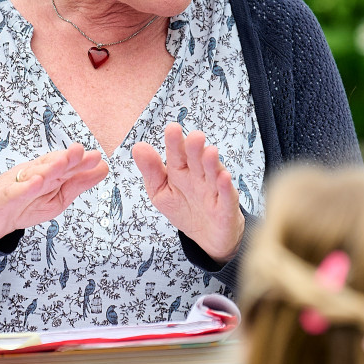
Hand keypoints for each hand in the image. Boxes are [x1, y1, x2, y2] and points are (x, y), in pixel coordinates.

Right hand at [0, 143, 108, 241]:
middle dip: (66, 158)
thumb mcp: (57, 198)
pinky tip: (36, 182)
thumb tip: (104, 167)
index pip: (66, 166)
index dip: (80, 162)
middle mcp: (34, 173)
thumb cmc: (25, 205)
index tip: (97, 158)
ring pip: (34, 174)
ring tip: (63, 162)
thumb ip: (78, 183)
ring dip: (48, 167)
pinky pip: (15, 191)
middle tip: (80, 151)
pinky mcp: (3, 197)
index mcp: (48, 174)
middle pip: (51, 165)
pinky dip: (25, 187)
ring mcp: (18, 183)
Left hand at [132, 124, 244, 262]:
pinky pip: (226, 196)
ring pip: (212, 174)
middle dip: (195, 149)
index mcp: (180, 171)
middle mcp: (198, 176)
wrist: (208, 235)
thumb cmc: (183, 208)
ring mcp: (213, 190)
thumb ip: (151, 171)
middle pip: (196, 161)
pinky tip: (223, 177)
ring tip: (209, 152)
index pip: (176, 155)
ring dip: (211, 163)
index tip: (172, 129)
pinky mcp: (226, 207)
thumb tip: (138, 147)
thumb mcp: (160, 192)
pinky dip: (225, 187)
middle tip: (195, 136)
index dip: (175, 143)